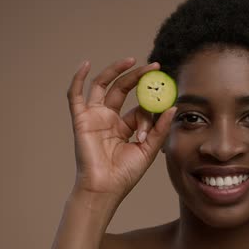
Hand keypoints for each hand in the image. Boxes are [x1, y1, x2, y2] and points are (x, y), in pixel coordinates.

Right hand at [67, 57, 175, 200]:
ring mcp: (94, 117)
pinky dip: (78, 79)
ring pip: (102, 86)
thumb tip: (172, 106)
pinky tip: (86, 64)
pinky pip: (75, 96)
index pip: (139, 107)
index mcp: (123, 126)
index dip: (151, 105)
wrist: (106, 189)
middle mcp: (108, 119)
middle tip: (154, 66)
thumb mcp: (149, 149)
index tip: (165, 96)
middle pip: (122, 89)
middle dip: (137, 76)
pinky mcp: (81, 120)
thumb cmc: (125, 174)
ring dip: (115, 70)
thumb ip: (160, 128)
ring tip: (131, 60)